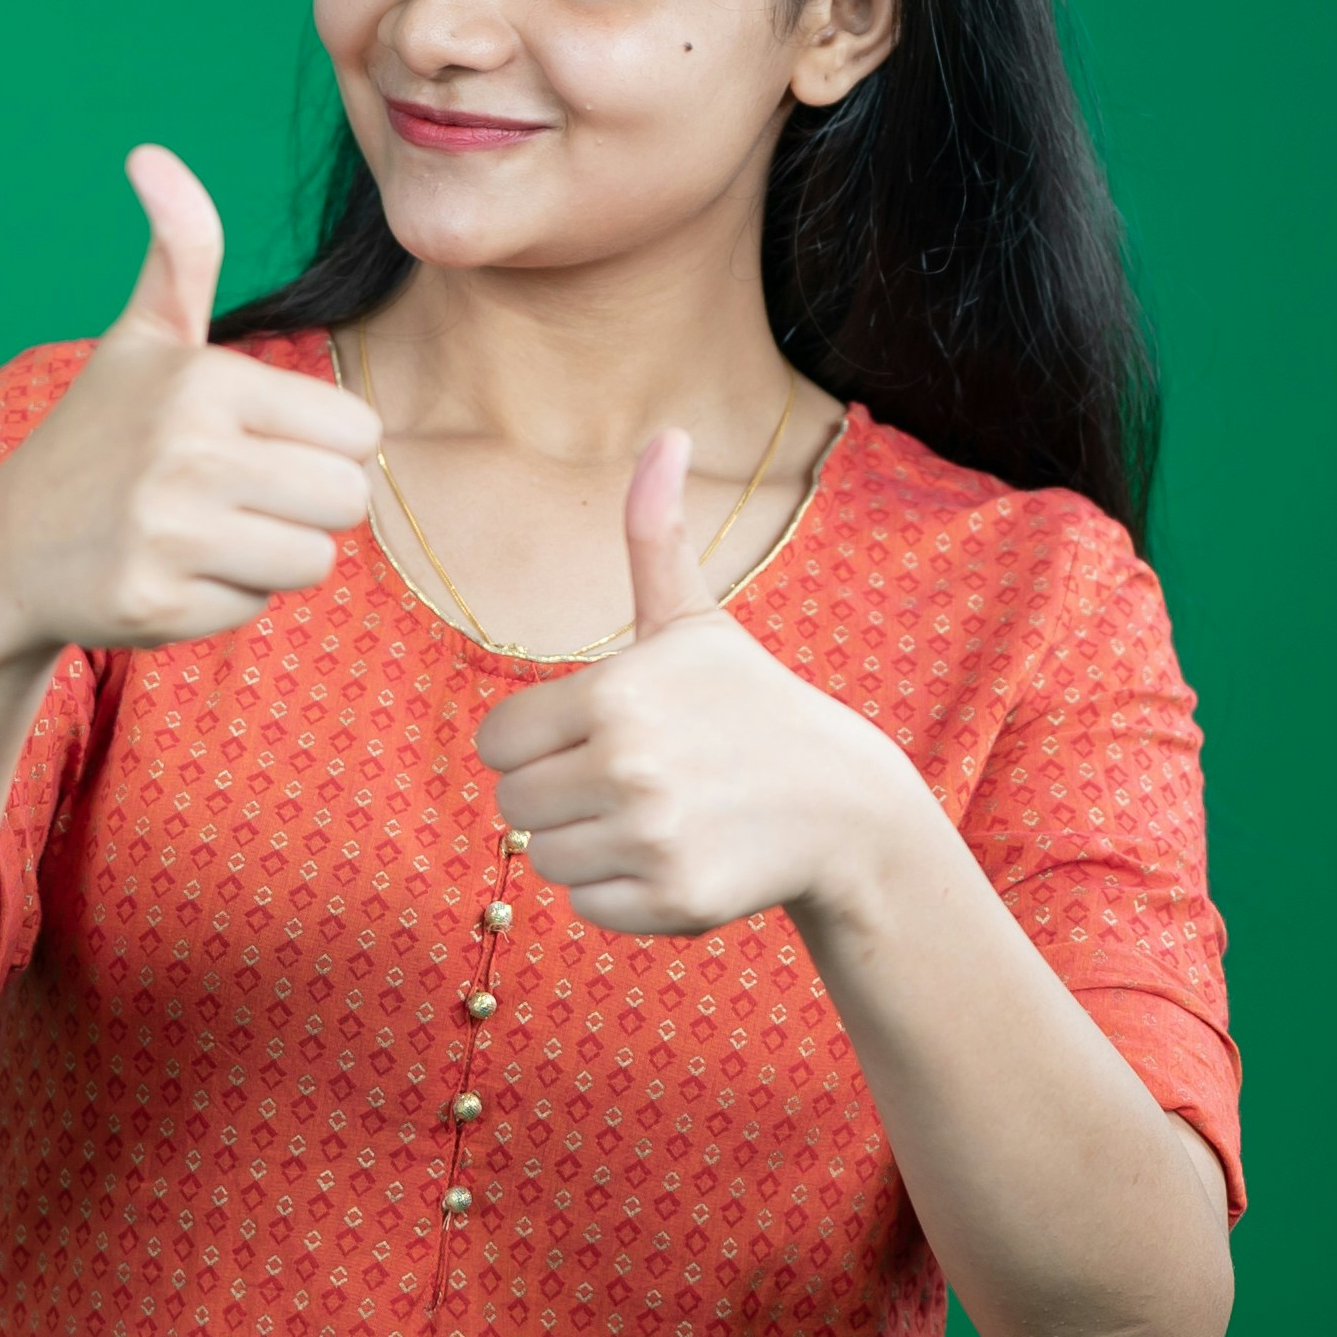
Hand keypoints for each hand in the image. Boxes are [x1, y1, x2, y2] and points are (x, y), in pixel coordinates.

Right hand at [0, 145, 380, 661]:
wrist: (10, 549)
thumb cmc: (99, 435)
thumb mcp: (143, 338)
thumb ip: (180, 251)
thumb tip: (153, 153)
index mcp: (206, 381)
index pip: (358, 432)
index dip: (324, 444)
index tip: (262, 442)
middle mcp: (188, 453)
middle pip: (348, 499)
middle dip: (309, 503)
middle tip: (242, 493)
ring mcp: (169, 533)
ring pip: (313, 559)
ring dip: (274, 553)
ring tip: (209, 529)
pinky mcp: (156, 604)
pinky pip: (256, 607)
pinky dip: (226, 597)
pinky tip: (174, 570)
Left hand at [475, 428, 935, 936]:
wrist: (839, 804)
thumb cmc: (747, 701)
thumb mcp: (693, 618)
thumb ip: (655, 531)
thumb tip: (667, 432)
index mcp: (614, 694)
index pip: (496, 741)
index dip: (535, 739)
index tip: (591, 732)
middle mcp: (627, 767)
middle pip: (514, 802)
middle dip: (558, 791)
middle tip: (627, 776)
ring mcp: (651, 838)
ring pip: (544, 856)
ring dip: (586, 841)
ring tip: (651, 813)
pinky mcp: (672, 900)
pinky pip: (585, 904)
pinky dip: (619, 889)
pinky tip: (672, 853)